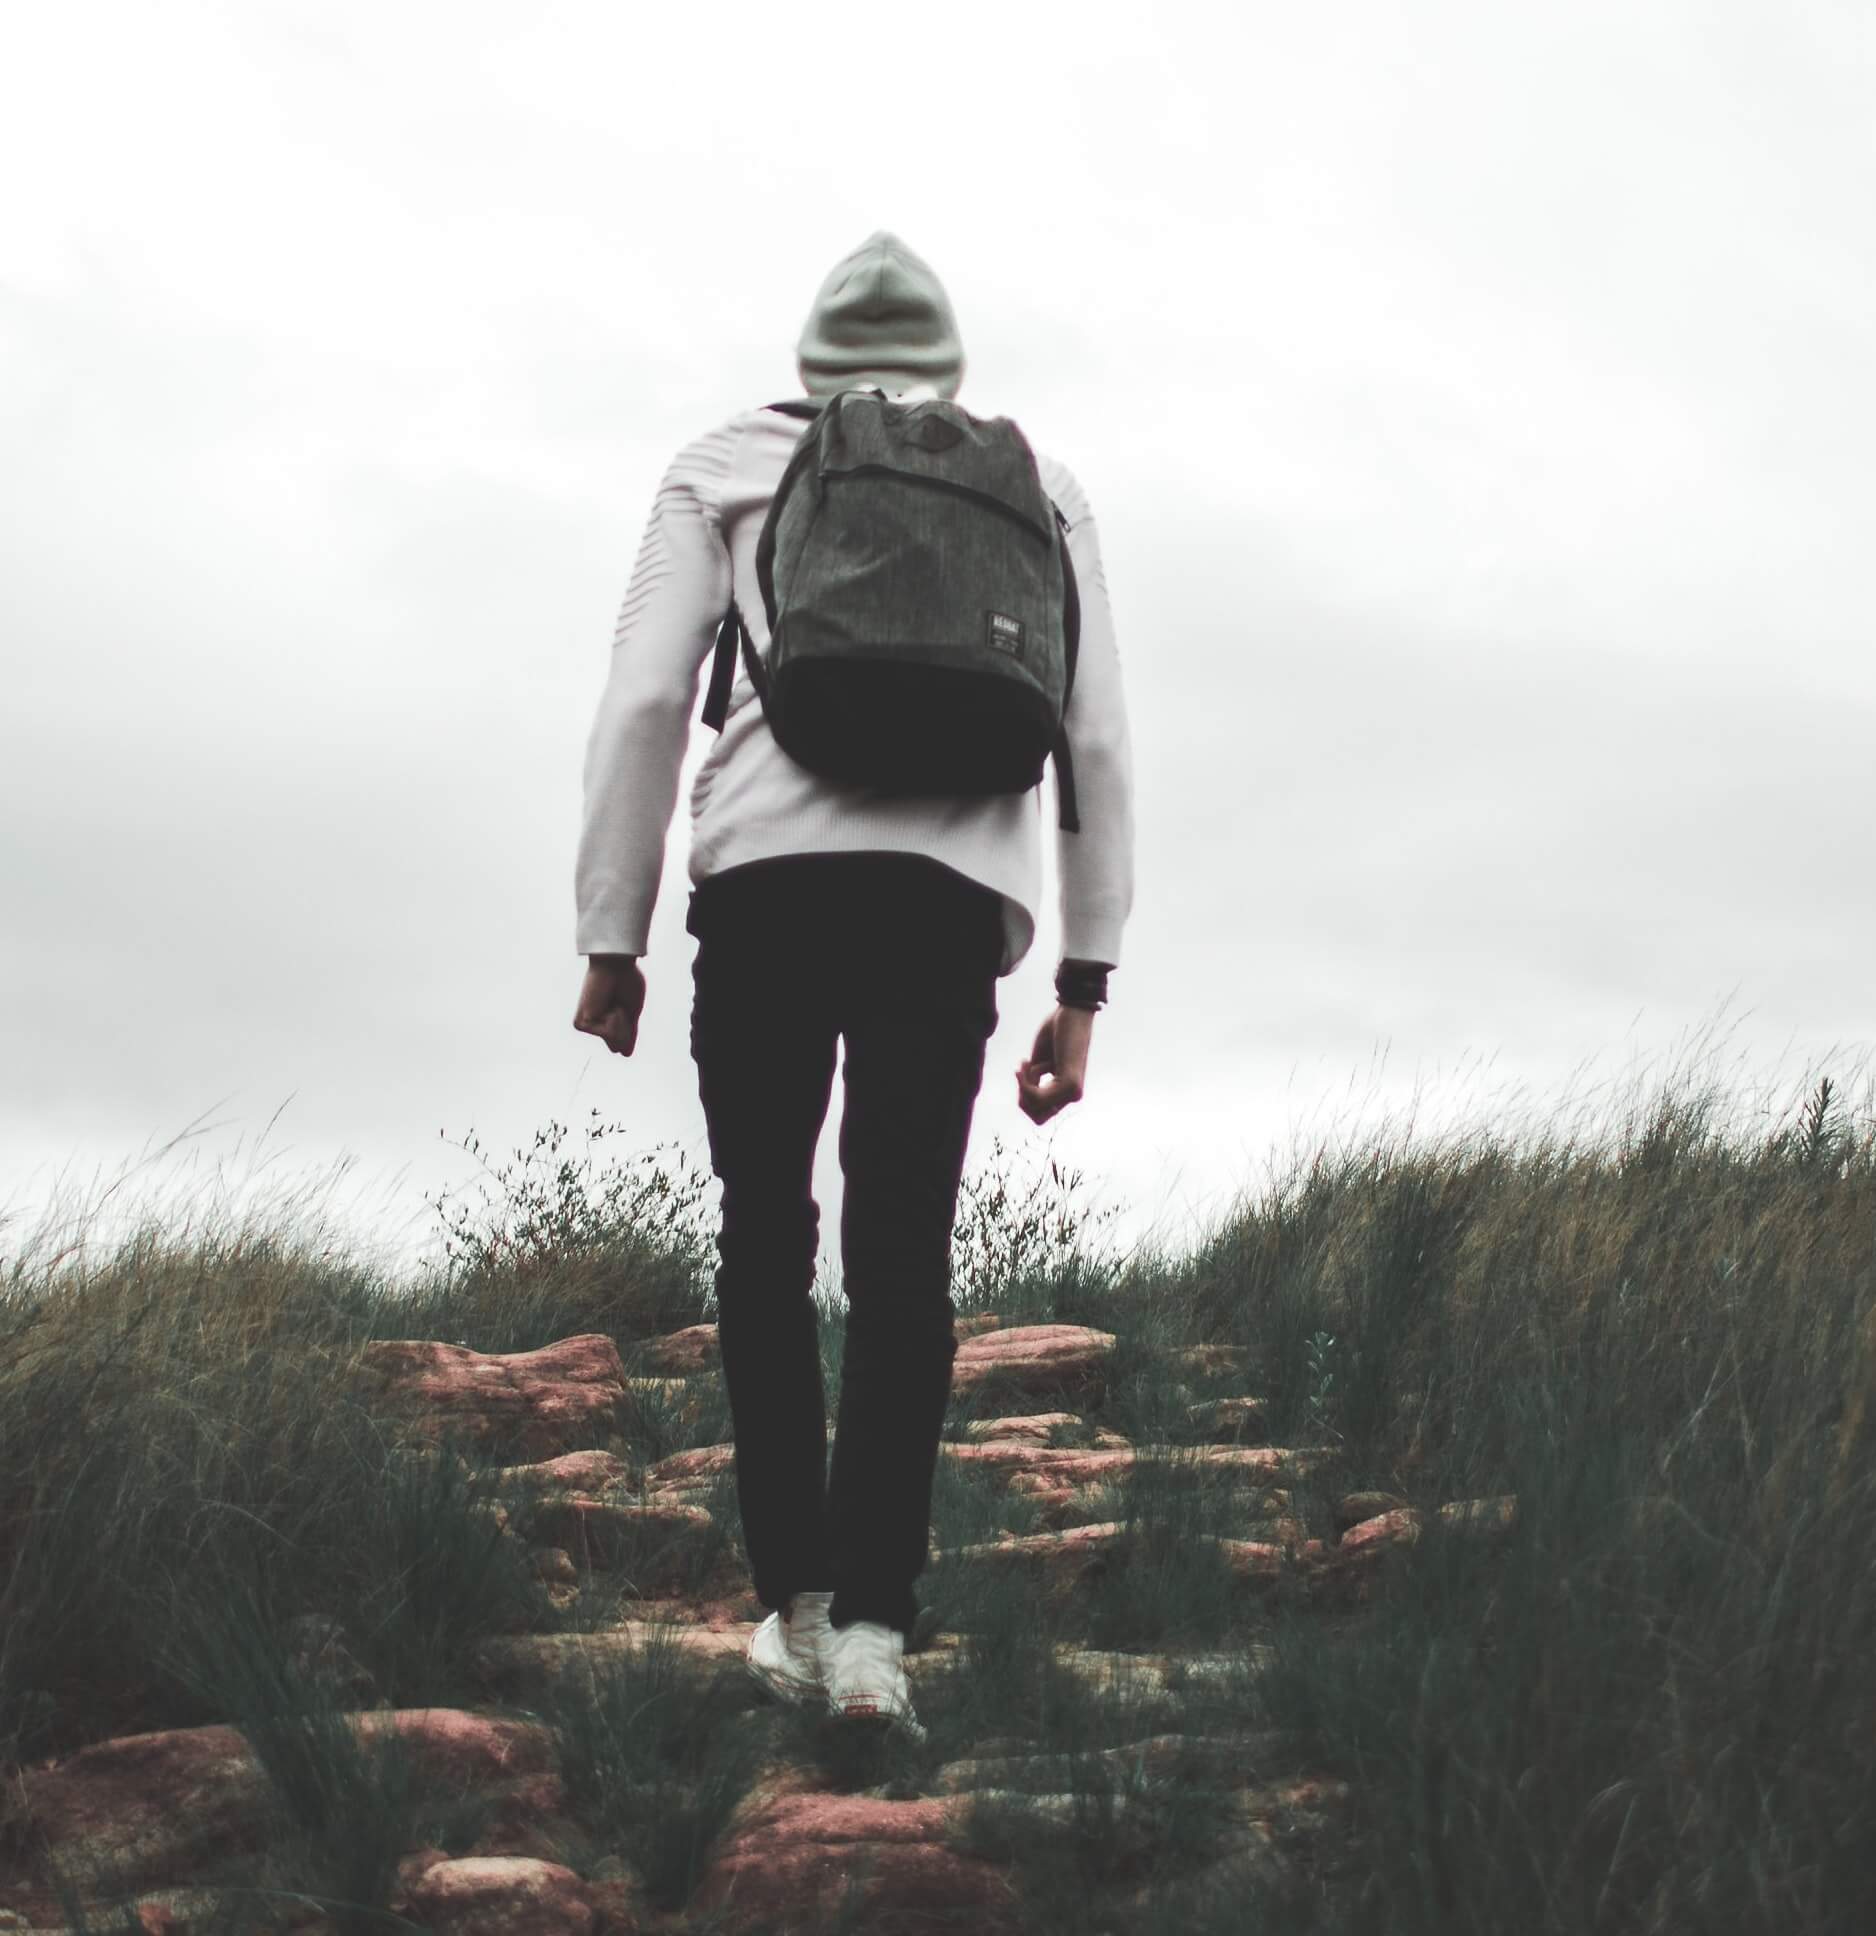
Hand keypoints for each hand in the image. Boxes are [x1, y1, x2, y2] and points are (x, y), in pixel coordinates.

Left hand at [573, 957, 645, 1055]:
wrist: (616, 965)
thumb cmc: (626, 982)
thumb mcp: (632, 1013)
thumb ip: (630, 1035)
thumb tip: (625, 1054)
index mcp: (607, 1023)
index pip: (622, 1046)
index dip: (630, 1030)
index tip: (624, 1006)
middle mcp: (594, 1026)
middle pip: (618, 1047)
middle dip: (626, 1027)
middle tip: (619, 1004)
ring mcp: (587, 1026)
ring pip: (613, 1042)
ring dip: (620, 1022)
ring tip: (613, 1003)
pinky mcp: (581, 1024)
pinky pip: (608, 1034)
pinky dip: (613, 1020)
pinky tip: (606, 1005)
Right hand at [1015, 1005, 1092, 1122]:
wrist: (1072, 1012)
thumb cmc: (1056, 1032)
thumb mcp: (1039, 1062)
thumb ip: (1034, 1084)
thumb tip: (1024, 1102)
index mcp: (1066, 1091)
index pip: (1040, 1114)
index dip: (1024, 1097)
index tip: (1023, 1072)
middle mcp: (1072, 1095)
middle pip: (1036, 1117)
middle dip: (1022, 1097)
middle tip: (1023, 1070)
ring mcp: (1073, 1092)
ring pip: (1034, 1108)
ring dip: (1023, 1086)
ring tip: (1027, 1062)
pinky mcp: (1070, 1084)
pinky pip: (1036, 1097)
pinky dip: (1025, 1082)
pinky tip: (1027, 1062)